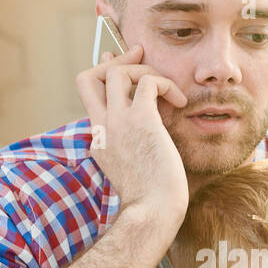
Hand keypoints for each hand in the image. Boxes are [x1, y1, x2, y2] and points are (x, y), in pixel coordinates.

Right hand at [74, 42, 188, 223]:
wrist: (153, 212)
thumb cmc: (152, 199)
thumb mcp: (134, 170)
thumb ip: (134, 148)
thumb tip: (154, 133)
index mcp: (98, 141)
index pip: (91, 99)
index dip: (104, 78)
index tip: (118, 66)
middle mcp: (101, 128)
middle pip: (87, 78)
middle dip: (113, 61)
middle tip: (138, 55)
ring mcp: (117, 123)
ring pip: (114, 72)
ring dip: (141, 68)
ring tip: (164, 85)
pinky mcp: (141, 120)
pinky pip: (148, 82)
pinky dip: (165, 83)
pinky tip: (180, 101)